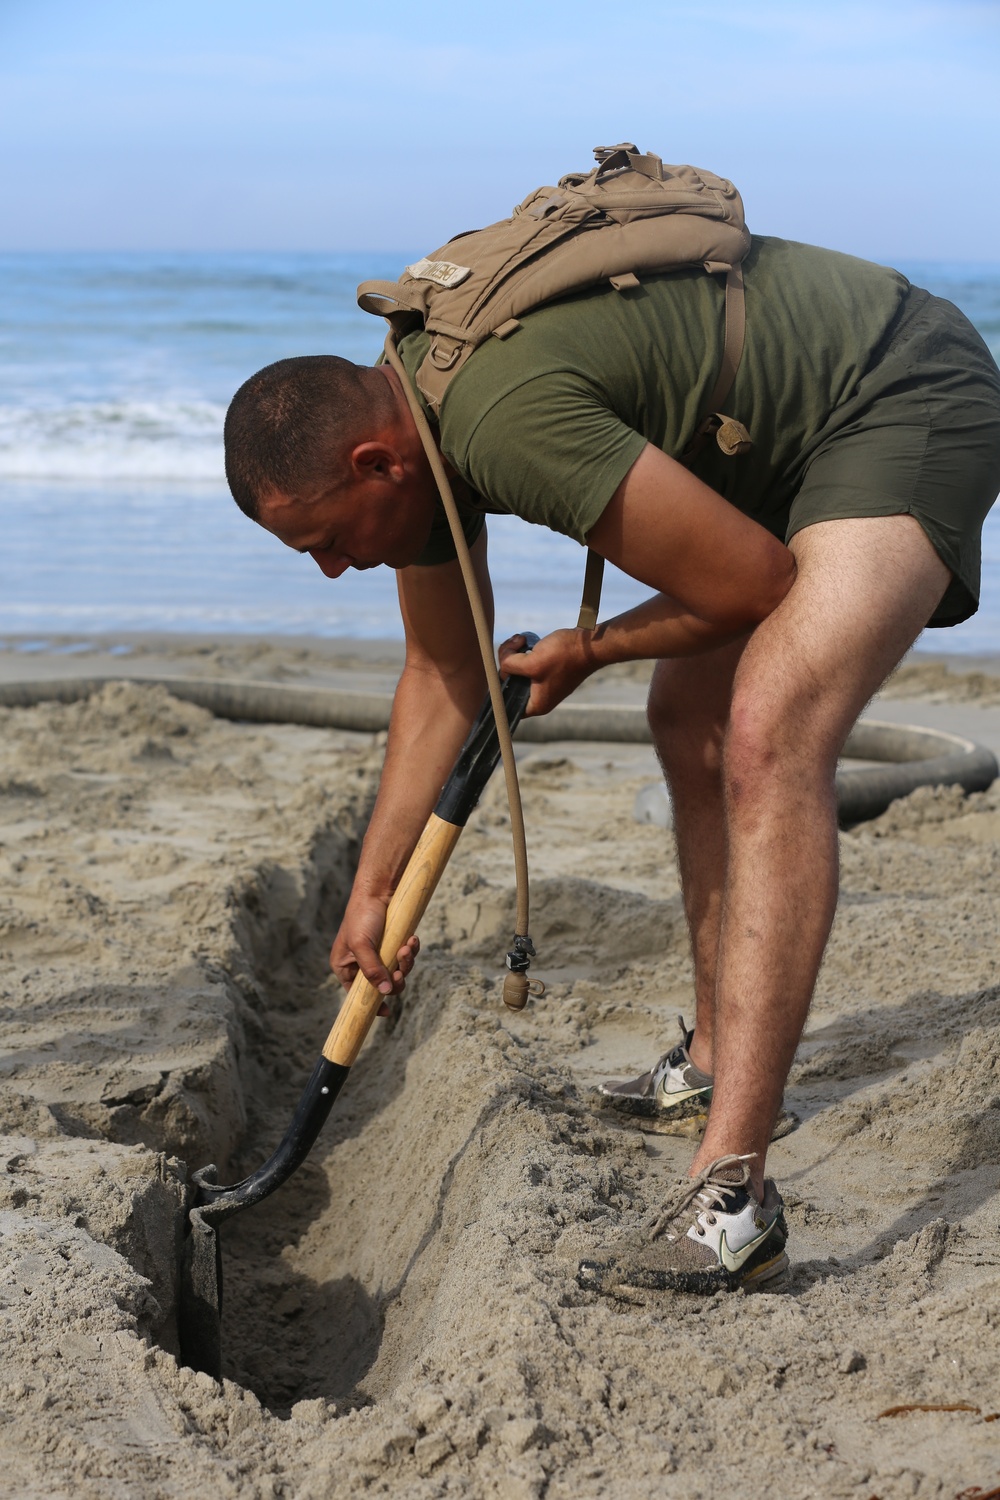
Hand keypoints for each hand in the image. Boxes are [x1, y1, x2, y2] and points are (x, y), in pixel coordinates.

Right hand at [330, 890, 419, 1015]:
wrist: (378, 890)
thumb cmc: (362, 916)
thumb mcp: (362, 945)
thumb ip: (371, 970)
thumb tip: (384, 993)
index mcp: (345, 966)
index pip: (356, 994)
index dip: (371, 1004)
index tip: (386, 1012)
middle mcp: (361, 964)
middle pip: (383, 986)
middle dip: (395, 979)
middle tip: (400, 973)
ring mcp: (380, 955)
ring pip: (398, 972)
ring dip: (406, 963)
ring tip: (407, 947)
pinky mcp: (394, 945)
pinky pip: (406, 957)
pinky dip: (411, 951)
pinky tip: (412, 940)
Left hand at [498, 629, 596, 715]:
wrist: (590, 644)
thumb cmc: (564, 656)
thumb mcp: (532, 662)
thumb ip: (509, 666)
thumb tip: (501, 664)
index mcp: (536, 704)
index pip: (506, 704)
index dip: (497, 688)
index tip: (496, 671)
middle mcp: (539, 697)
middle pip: (509, 682)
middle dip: (506, 662)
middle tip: (513, 645)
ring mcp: (543, 683)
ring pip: (516, 670)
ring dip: (513, 652)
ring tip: (520, 639)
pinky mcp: (547, 670)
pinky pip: (526, 662)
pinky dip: (522, 651)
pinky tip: (525, 640)